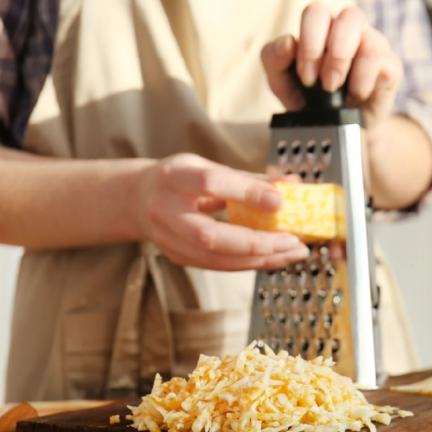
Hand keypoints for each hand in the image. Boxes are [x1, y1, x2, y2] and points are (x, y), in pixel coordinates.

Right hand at [139, 154, 308, 270]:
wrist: (139, 198)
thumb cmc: (181, 179)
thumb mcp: (210, 166)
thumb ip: (250, 178)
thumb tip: (291, 183)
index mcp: (174, 176)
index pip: (210, 183)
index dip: (247, 193)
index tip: (279, 201)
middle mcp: (165, 209)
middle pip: (211, 235)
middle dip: (257, 242)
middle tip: (292, 240)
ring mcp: (168, 238)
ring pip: (216, 258)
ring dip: (260, 259)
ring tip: (292, 252)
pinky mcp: (177, 256)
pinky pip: (218, 265)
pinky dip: (249, 263)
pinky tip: (274, 257)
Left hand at [261, 3, 402, 129]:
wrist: (336, 132)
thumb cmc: (310, 101)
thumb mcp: (282, 84)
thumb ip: (274, 60)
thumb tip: (287, 43)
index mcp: (322, 27)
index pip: (317, 13)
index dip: (310, 43)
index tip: (307, 77)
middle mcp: (350, 30)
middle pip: (349, 16)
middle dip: (333, 53)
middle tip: (324, 84)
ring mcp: (374, 44)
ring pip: (369, 39)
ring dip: (346, 66)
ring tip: (336, 90)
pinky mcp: (390, 65)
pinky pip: (380, 61)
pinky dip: (363, 82)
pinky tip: (355, 96)